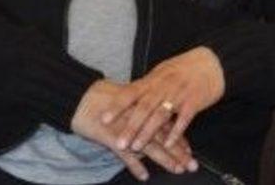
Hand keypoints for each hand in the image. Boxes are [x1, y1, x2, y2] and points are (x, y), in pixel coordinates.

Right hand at [72, 80, 197, 180]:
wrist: (82, 98)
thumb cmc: (106, 100)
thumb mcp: (130, 105)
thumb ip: (144, 115)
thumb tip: (158, 125)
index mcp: (146, 112)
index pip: (168, 128)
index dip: (180, 141)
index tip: (190, 153)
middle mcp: (141, 121)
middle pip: (164, 139)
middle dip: (179, 153)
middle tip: (191, 165)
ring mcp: (128, 130)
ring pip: (151, 147)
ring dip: (165, 160)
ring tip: (177, 170)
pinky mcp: (112, 137)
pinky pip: (125, 154)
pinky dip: (135, 165)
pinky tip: (144, 175)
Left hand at [101, 47, 224, 153]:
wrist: (213, 63)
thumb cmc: (184, 69)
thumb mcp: (162, 72)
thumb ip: (146, 86)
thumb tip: (125, 96)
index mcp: (154, 79)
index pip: (132, 92)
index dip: (117, 106)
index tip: (104, 119)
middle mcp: (165, 86)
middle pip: (144, 107)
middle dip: (131, 126)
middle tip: (119, 143)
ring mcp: (180, 94)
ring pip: (161, 114)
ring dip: (148, 132)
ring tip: (137, 146)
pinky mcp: (195, 101)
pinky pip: (184, 118)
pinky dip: (176, 131)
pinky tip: (167, 143)